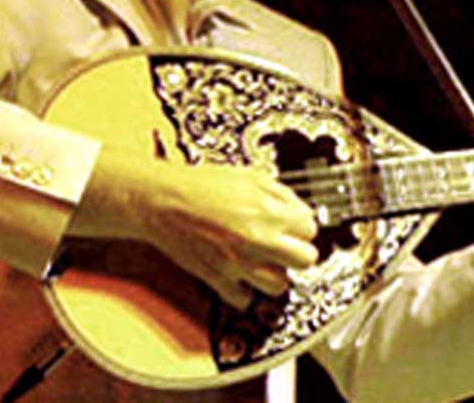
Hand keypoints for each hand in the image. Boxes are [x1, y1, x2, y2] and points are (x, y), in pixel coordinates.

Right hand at [140, 162, 318, 308]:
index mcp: (267, 211)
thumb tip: (299, 208)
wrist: (162, 200)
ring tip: (262, 258)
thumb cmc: (199, 185)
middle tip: (284, 242)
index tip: (293, 223)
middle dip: (297, 249)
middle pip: (306, 260)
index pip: (310, 228)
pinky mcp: (219, 280)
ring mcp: (239, 264)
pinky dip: (243, 288)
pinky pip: (245, 298)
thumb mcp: (247, 175)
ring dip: (274, 272)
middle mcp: (257, 241)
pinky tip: (239, 271)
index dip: (301, 223)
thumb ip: (279, 193)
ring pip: (280, 285)